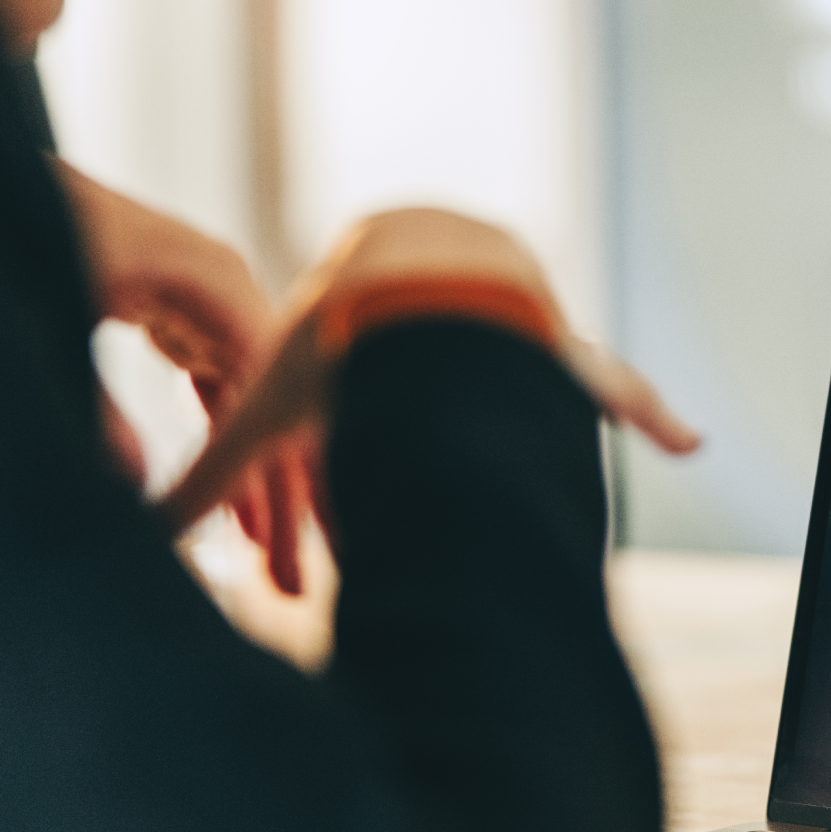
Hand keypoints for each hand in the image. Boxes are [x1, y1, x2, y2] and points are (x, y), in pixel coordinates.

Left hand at [60, 161, 318, 594]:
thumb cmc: (23, 223)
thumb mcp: (58, 314)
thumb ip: (93, 411)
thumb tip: (131, 500)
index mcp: (213, 280)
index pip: (267, 389)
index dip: (281, 470)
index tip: (292, 541)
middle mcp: (223, 289)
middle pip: (268, 408)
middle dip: (282, 499)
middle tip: (294, 582)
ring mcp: (203, 302)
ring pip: (247, 408)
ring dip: (255, 485)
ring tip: (271, 567)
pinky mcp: (176, 316)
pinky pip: (219, 395)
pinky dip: (226, 450)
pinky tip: (235, 516)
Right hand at [157, 207, 698, 530]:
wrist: (410, 292)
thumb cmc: (338, 348)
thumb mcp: (264, 419)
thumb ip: (204, 486)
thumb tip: (141, 539)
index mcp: (377, 319)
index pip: (360, 384)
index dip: (351, 427)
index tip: (345, 456)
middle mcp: (453, 314)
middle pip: (445, 389)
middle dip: (436, 428)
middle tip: (427, 467)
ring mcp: (516, 327)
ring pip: (530, 378)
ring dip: (537, 411)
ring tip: (543, 458)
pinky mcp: (568, 354)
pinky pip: (616, 383)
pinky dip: (648, 412)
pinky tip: (689, 443)